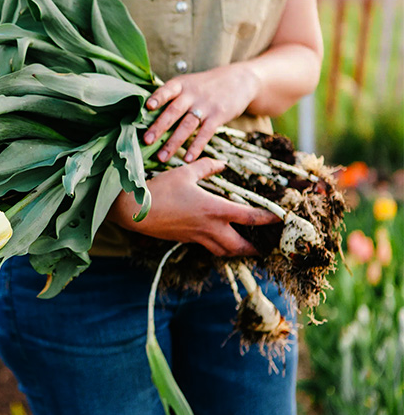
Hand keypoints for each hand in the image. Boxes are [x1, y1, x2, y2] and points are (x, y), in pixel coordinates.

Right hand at [107, 159, 278, 255]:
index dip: (268, 219)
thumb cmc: (160, 189)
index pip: (250, 218)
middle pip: (240, 246)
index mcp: (214, 209)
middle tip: (266, 247)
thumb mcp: (185, 172)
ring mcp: (196, 237)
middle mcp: (209, 228)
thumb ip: (207, 167)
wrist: (134, 211)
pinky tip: (219, 239)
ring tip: (245, 246)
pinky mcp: (185, 240)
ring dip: (237, 250)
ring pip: (224, 251)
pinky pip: (208, 247)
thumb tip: (222, 164)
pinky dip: (219, 246)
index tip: (280, 219)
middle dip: (255, 249)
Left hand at [142, 63, 260, 162]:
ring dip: (174, 142)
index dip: (157, 97)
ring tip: (161, 157)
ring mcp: (206, 105)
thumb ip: (170, 96)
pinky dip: (196, 147)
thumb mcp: (188, 83)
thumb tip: (143, 113)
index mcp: (181, 85)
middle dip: (159, 126)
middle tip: (146, 141)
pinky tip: (187, 159)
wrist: (239, 80)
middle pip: (174, 111)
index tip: (147, 107)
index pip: (167, 90)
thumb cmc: (205, 86)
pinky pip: (205, 133)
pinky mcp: (218, 116)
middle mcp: (192, 94)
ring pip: (187, 125)